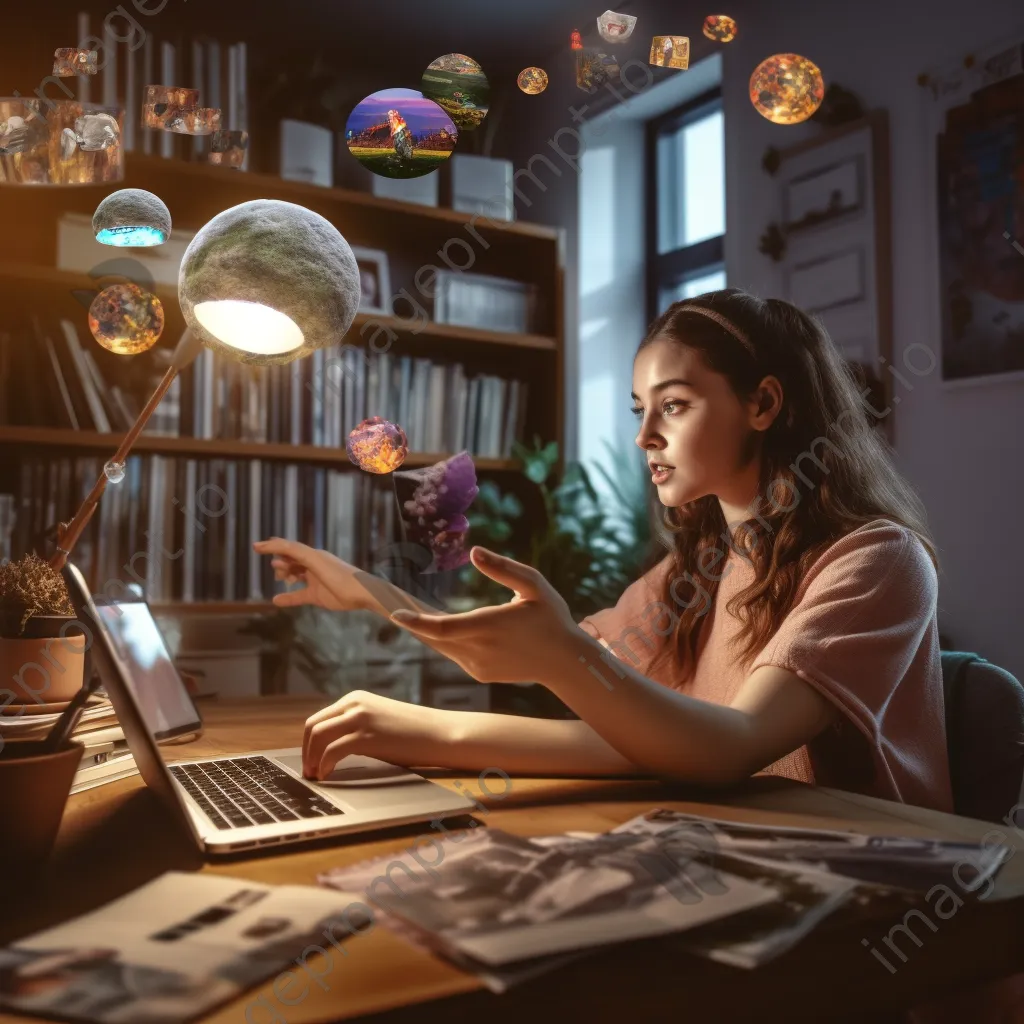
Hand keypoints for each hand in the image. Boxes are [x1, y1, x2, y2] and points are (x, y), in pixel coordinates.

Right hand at [252, 538, 367, 612]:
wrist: (363, 594)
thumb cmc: (341, 577)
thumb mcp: (317, 563)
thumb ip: (298, 554)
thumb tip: (276, 545)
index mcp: (314, 555)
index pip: (289, 547)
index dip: (273, 546)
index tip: (255, 547)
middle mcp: (313, 565)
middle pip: (291, 560)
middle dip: (280, 561)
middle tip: (275, 568)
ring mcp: (315, 581)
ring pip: (294, 575)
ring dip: (285, 575)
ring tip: (280, 579)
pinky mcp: (317, 595)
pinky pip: (298, 596)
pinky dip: (287, 598)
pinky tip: (276, 601)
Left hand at [302, 690, 450, 778]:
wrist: (439, 733)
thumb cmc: (412, 734)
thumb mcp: (378, 722)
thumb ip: (355, 727)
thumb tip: (329, 749)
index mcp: (356, 699)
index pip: (318, 719)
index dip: (308, 744)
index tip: (309, 762)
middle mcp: (354, 704)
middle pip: (312, 726)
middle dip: (305, 752)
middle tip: (308, 772)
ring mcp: (360, 718)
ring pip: (317, 736)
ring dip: (311, 759)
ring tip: (316, 776)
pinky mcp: (366, 735)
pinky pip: (332, 751)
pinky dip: (324, 765)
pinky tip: (327, 776)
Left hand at [389, 546, 577, 684]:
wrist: (565, 662)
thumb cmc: (552, 617)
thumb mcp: (534, 585)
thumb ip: (504, 568)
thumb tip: (474, 551)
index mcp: (490, 626)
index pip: (443, 627)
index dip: (417, 622)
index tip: (395, 613)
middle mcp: (479, 650)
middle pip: (434, 637)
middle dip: (412, 621)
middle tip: (389, 603)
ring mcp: (478, 666)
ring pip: (442, 646)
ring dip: (425, 630)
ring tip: (406, 610)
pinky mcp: (479, 674)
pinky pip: (454, 653)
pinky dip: (443, 639)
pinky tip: (434, 625)